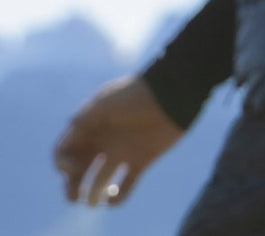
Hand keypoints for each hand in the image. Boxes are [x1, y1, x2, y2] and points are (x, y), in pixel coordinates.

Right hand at [53, 74, 182, 206]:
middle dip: (71, 186)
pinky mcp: (140, 161)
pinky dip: (117, 198)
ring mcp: (121, 152)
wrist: (171, 95)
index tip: (73, 168)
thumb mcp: (105, 102)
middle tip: (75, 196)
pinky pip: (125, 186)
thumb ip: (83, 118)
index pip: (65, 151)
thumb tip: (69, 129)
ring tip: (92, 201)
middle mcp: (103, 141)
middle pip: (78, 170)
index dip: (62, 164)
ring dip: (91, 195)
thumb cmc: (136, 95)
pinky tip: (112, 199)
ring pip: (99, 181)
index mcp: (91, 126)